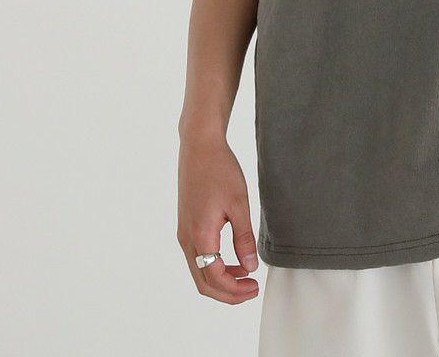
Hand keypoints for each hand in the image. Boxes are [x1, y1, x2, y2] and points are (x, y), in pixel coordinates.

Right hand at [177, 135, 259, 303]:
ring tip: (246, 274)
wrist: (199, 146)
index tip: (254, 288)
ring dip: (221, 278)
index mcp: (199, 235)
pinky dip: (214, 264)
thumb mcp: (239, 204)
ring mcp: (183, 232)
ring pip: (199, 269)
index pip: (214, 278)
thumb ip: (244, 238)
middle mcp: (186, 239)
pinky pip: (198, 256)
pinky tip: (233, 257)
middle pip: (202, 281)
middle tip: (251, 290)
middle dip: (227, 292)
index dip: (234, 290)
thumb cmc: (220, 170)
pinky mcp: (186, 224)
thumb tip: (250, 267)